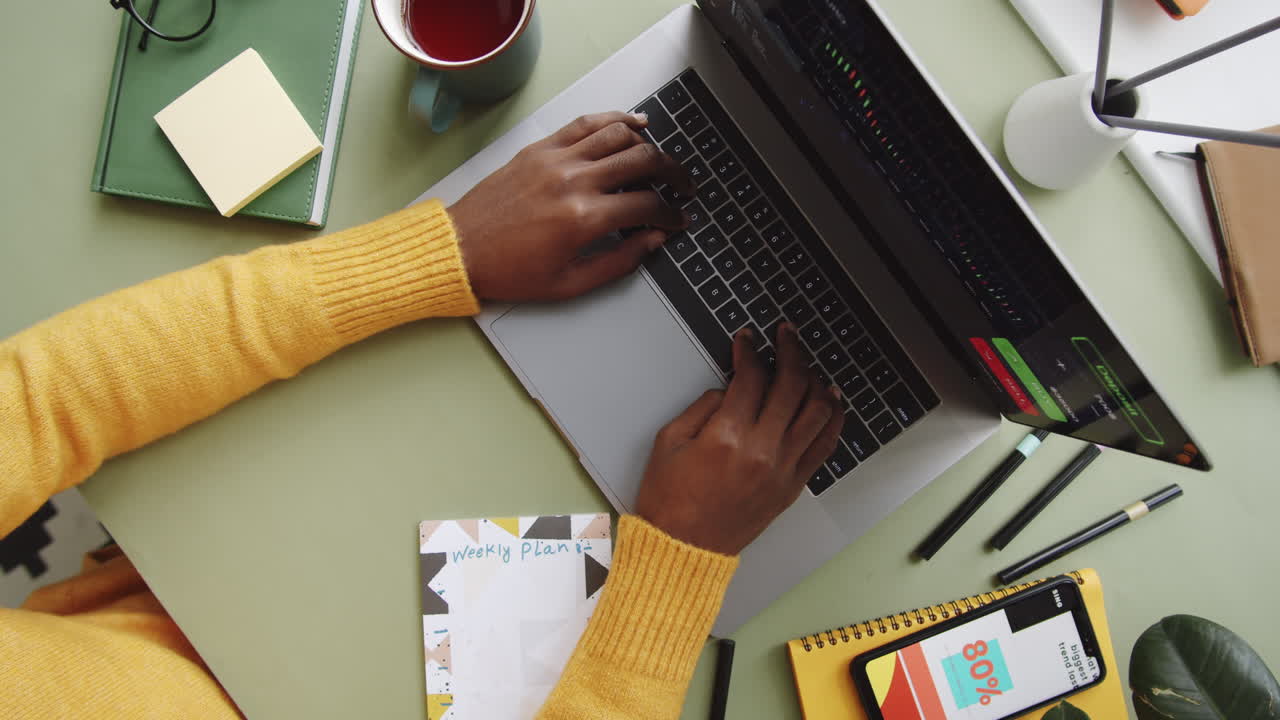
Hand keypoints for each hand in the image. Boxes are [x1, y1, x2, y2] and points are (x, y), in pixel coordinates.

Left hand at [449, 112, 696, 301]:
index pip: (647, 206)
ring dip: (649, 145)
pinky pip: (586, 123)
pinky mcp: (540, 149)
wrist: (460, 250)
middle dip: (674, 173)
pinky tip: (634, 124)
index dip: (671, 214)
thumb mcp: (570, 283)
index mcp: (582, 218)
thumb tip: (652, 241)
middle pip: (643, 161)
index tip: (678, 220)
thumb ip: (619, 261)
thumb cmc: (507, 270)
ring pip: (619, 135)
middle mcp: (572, 181)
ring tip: (661, 160)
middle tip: (683, 186)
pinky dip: (615, 119)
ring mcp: (556, 159)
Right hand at [635, 325, 844, 554]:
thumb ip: (703, 407)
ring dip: (816, 379)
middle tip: (786, 336)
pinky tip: (831, 400)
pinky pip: (825, 446)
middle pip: (791, 385)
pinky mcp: (793, 486)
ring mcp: (783, 469)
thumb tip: (730, 390)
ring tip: (808, 364)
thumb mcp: (669, 442)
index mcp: (727, 436)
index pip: (751, 377)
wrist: (682, 550)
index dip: (750, 350)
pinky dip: (832, 418)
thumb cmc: (669, 501)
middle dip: (791, 351)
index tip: (747, 340)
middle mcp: (762, 450)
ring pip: (817, 410)